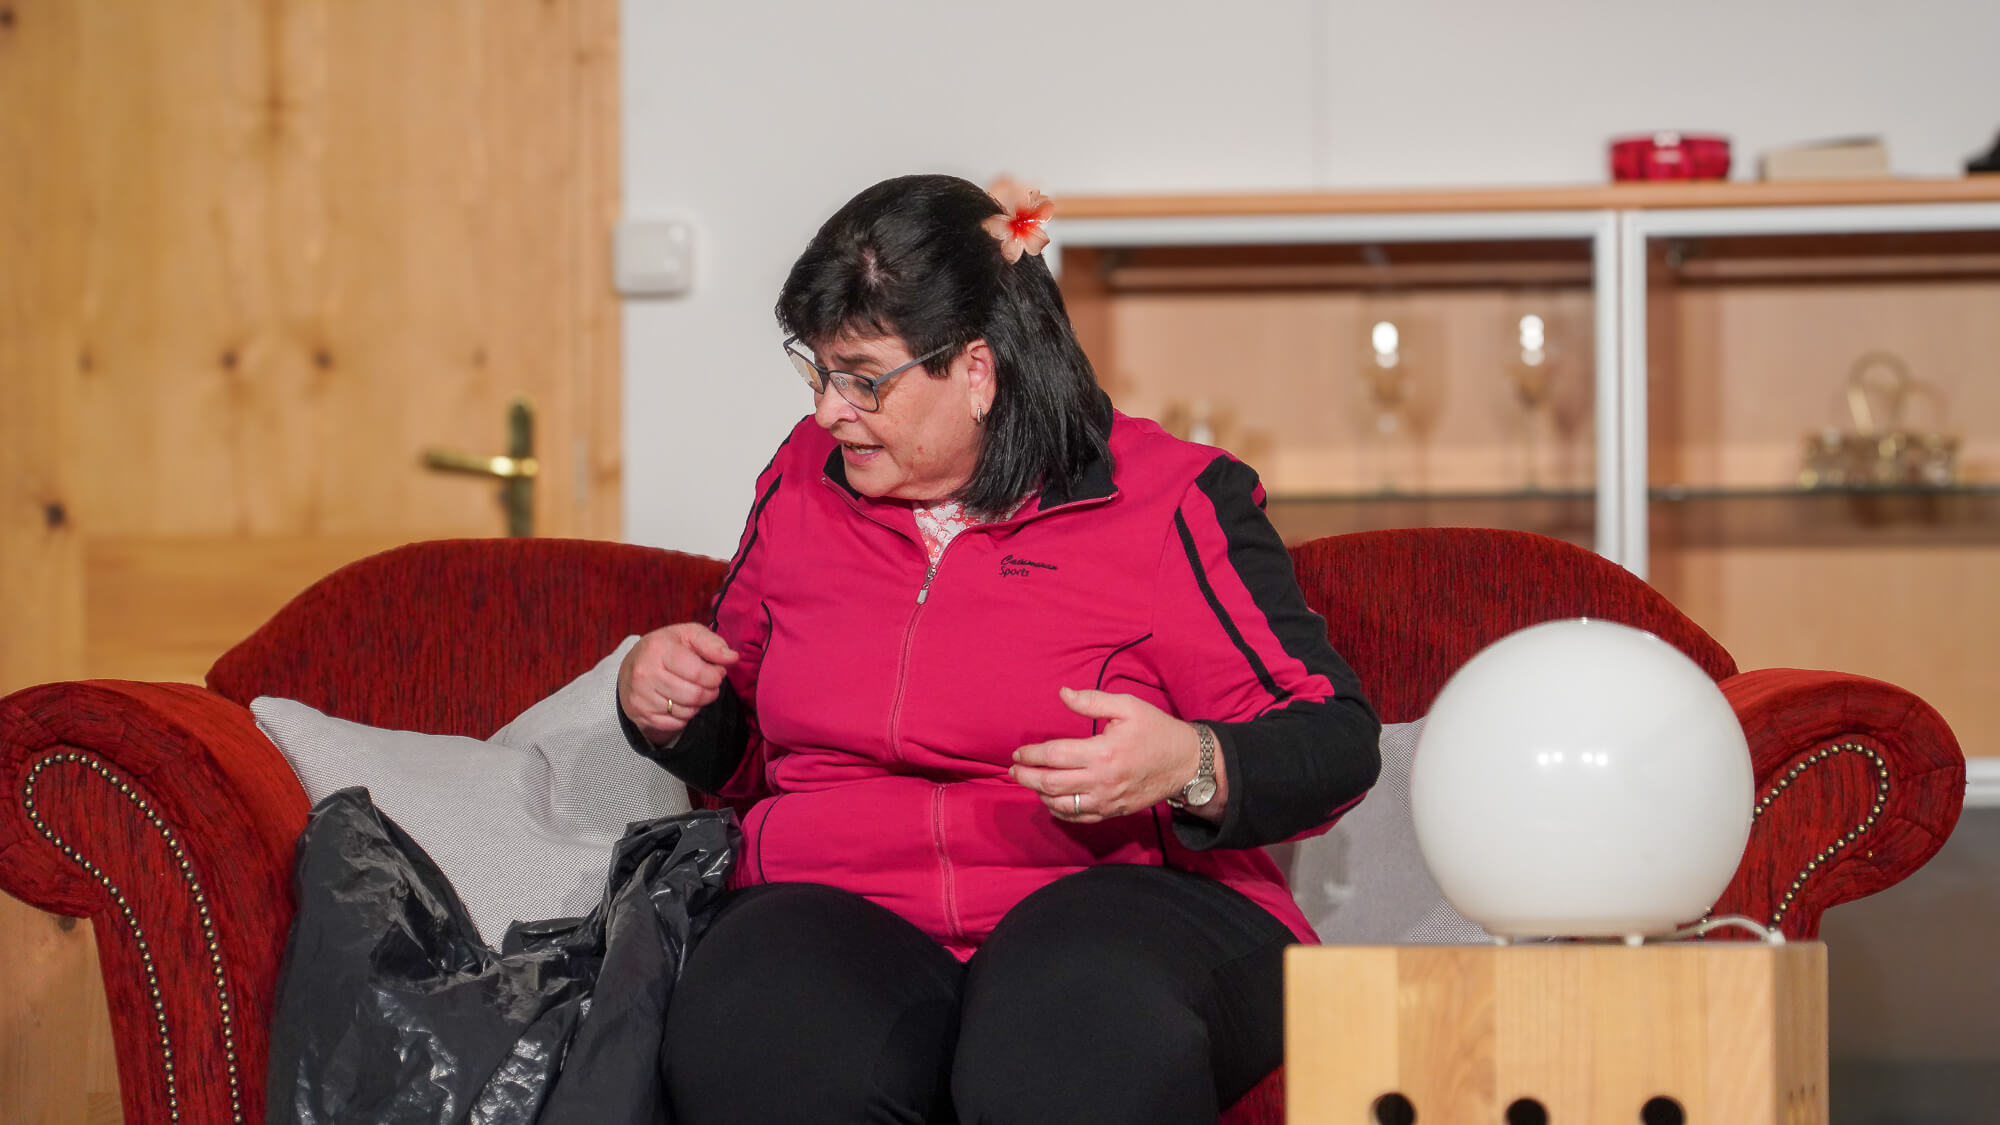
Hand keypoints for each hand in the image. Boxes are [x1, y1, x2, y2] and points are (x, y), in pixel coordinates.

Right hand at [618, 623, 737, 744]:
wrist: (631, 667)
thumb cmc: (666, 648)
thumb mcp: (688, 635)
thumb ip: (712, 643)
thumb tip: (732, 657)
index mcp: (658, 648)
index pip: (698, 672)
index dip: (716, 675)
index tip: (718, 671)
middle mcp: (645, 673)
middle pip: (695, 695)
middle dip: (710, 691)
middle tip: (710, 683)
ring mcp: (641, 696)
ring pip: (687, 711)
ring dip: (699, 703)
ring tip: (694, 689)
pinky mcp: (641, 714)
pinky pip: (676, 723)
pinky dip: (685, 715)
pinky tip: (680, 701)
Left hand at [1009, 687, 1204, 822]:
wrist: (1186, 762)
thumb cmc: (1156, 730)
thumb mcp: (1128, 706)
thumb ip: (1092, 700)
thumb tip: (1062, 694)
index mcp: (1102, 752)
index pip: (1054, 756)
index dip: (1031, 755)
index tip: (1018, 753)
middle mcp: (1102, 780)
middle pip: (1051, 784)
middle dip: (1026, 777)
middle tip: (1013, 770)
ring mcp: (1107, 800)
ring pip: (1061, 804)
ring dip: (1040, 794)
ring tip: (1030, 782)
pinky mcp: (1113, 811)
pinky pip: (1079, 817)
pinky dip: (1059, 811)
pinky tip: (1051, 800)